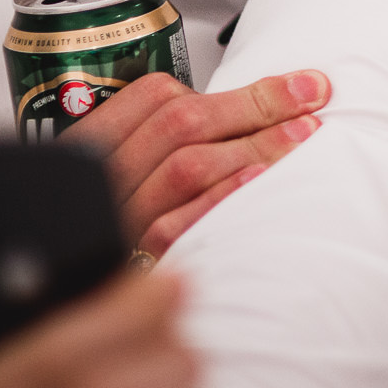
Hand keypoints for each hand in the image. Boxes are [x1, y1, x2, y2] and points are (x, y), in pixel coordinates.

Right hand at [62, 68, 328, 258]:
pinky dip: (222, 196)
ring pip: (186, 166)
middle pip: (180, 125)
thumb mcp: (124, 171)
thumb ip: (169, 140)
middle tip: (310, 105)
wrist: (77, 302)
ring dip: (253, 146)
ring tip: (301, 137)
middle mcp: (105, 178)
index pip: (157, 96)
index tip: (297, 86)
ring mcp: (119, 218)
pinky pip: (177, 224)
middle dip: (255, 108)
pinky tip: (260, 180)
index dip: (232, 87)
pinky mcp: (136, 259)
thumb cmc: (121, 221)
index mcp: (95, 145)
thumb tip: (259, 107)